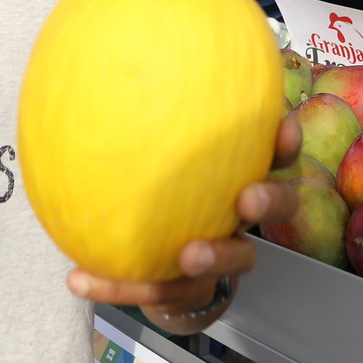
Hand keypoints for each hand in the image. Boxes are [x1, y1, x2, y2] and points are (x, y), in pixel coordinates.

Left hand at [67, 111, 303, 333]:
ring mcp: (220, 258)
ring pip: (235, 260)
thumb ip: (135, 121)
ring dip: (215, 258)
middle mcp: (238, 216)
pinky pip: (159, 294)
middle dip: (268, 201)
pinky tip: (77, 278)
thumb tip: (88, 68)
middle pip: (276, 207)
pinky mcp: (188, 293)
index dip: (285, 143)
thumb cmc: (153, 193)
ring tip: (186, 256)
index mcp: (236, 177)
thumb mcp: (148, 155)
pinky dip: (118, 288)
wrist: (152, 269)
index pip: (274, 155)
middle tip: (247, 199)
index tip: (282, 129)